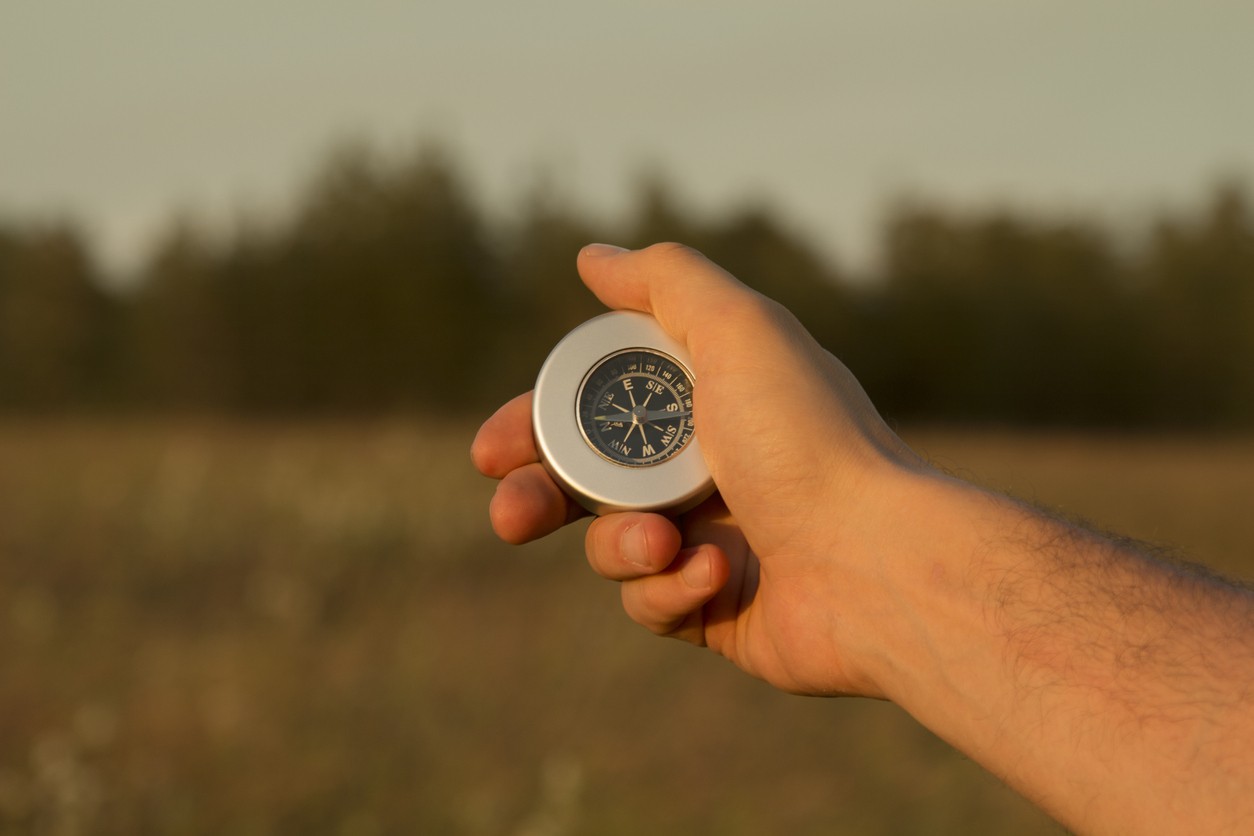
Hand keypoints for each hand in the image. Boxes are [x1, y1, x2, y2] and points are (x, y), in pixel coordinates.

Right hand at [472, 242, 923, 697]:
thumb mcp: (736, 331)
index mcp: (703, 403)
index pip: (593, 410)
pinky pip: (652, 603)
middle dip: (536, 498)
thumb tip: (592, 256)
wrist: (877, 560)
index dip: (536, 425)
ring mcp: (707, 541)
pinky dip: (674, 589)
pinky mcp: (714, 609)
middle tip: (514, 513)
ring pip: (610, 548)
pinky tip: (721, 575)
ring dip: (622, 545)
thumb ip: (664, 283)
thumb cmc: (805, 441)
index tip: (494, 447)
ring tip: (665, 542)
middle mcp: (703, 469)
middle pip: (582, 485)